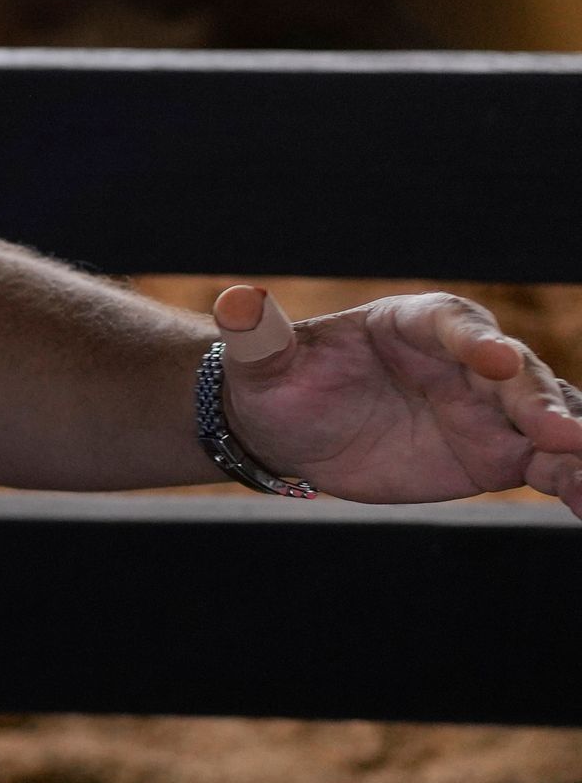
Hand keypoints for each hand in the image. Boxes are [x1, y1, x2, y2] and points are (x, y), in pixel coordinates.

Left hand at [215, 285, 581, 518]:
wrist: (294, 429)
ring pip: (553, 417)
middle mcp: (469, 360)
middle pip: (519, 374)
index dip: (477, 341)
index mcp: (417, 323)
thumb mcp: (261, 362)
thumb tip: (235, 303)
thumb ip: (258, 336)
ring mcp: (494, 407)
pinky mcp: (505, 453)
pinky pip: (553, 465)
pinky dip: (576, 480)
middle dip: (541, 400)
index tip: (496, 359)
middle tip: (561, 432)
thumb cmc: (280, 381)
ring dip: (576, 442)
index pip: (456, 325)